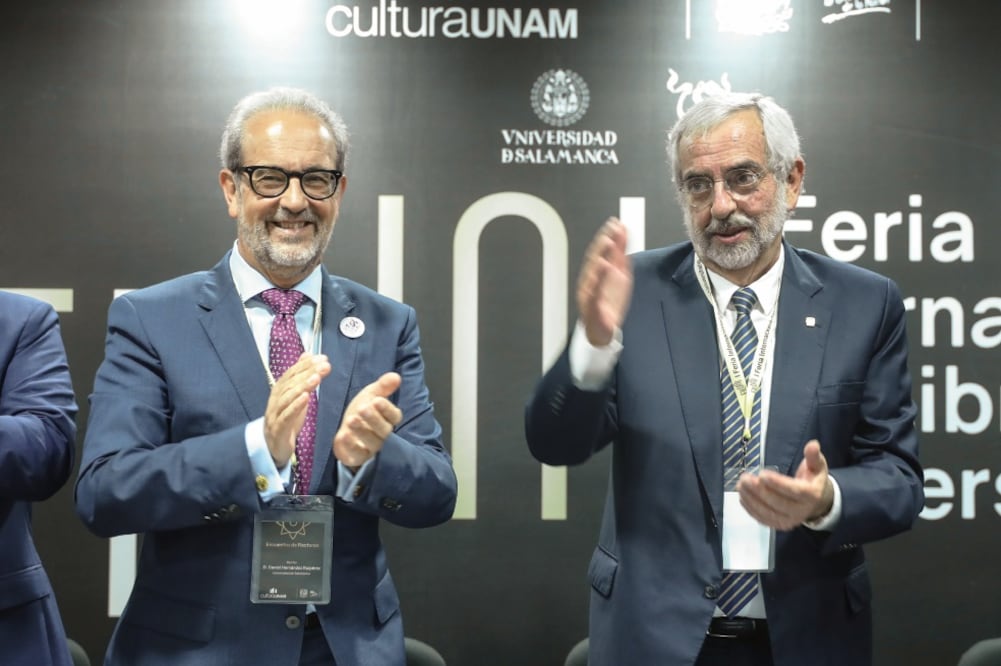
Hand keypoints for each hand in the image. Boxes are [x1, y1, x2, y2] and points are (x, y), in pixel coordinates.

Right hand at [264, 354, 330, 466]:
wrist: (273, 448)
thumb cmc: (287, 420)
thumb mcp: (296, 397)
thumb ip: (301, 377)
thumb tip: (308, 354)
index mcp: (279, 392)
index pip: (291, 374)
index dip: (306, 365)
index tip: (322, 358)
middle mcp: (275, 401)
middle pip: (290, 384)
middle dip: (307, 373)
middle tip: (324, 365)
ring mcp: (275, 415)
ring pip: (287, 398)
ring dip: (302, 386)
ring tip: (316, 378)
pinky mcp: (278, 430)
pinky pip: (286, 416)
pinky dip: (295, 406)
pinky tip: (305, 398)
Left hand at [333, 372, 402, 469]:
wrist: (346, 430)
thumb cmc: (362, 411)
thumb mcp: (371, 395)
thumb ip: (383, 386)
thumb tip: (396, 376)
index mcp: (389, 419)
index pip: (394, 416)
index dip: (386, 409)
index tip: (377, 400)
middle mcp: (383, 435)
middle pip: (384, 430)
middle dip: (373, 419)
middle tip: (363, 408)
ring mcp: (371, 448)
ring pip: (371, 442)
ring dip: (361, 431)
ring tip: (351, 420)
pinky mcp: (358, 457)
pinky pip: (357, 454)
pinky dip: (350, 445)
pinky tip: (343, 435)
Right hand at [576, 217, 632, 346]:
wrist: (603, 330)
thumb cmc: (608, 303)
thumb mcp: (619, 276)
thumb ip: (620, 256)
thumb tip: (623, 235)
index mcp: (598, 273)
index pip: (602, 252)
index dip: (608, 236)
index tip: (616, 223)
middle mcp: (591, 281)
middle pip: (596, 259)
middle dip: (604, 243)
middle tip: (612, 229)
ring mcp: (590, 293)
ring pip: (593, 273)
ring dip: (600, 256)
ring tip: (608, 243)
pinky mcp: (592, 306)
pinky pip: (595, 291)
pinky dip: (599, 279)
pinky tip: (604, 268)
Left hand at [736, 440, 833, 530]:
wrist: (816, 502)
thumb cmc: (813, 479)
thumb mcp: (817, 465)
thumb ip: (813, 456)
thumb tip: (813, 444)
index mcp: (812, 495)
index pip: (794, 491)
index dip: (778, 483)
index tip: (762, 474)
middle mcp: (801, 511)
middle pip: (778, 503)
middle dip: (759, 491)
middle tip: (744, 478)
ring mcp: (789, 520)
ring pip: (768, 513)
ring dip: (751, 500)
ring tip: (740, 485)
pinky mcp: (779, 525)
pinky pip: (763, 519)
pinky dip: (751, 509)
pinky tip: (743, 497)